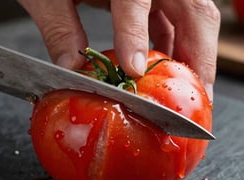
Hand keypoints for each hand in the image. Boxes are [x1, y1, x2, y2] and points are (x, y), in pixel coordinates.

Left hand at [17, 0, 219, 99]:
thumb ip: (60, 28)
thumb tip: (72, 68)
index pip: (135, 0)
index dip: (136, 35)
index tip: (134, 69)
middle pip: (192, 9)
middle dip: (197, 53)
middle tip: (197, 92)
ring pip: (190, 16)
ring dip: (191, 54)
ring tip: (188, 88)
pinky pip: (172, 20)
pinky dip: (172, 46)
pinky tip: (163, 69)